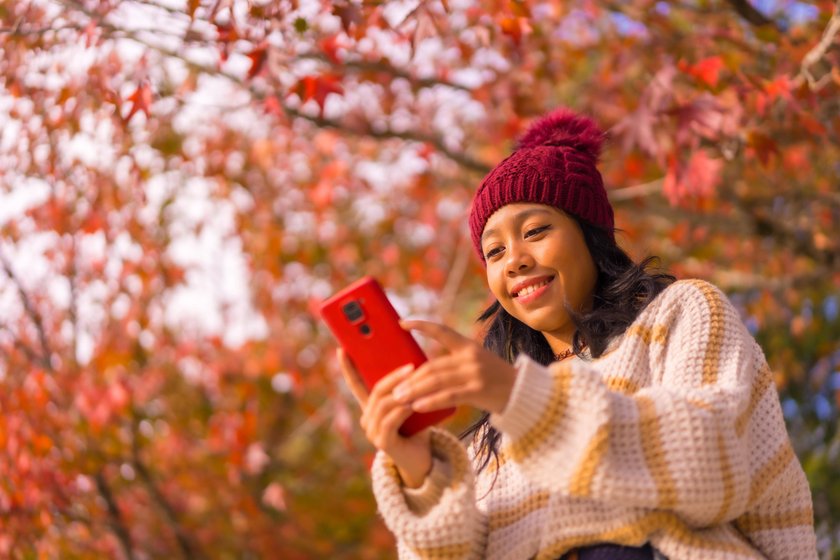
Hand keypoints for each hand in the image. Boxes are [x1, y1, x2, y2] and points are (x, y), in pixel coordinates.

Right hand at [337, 349, 431, 487]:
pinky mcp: (382, 442)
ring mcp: (372, 431)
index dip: (348, 367)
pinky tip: (413, 403)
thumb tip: (412, 362)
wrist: (421, 458)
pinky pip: (391, 420)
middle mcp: (367, 418)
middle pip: (376, 391)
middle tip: (410, 366)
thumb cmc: (417, 428)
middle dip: (393, 377)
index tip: (341, 349)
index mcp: (370, 407)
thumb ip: (405, 389)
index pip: (355, 384)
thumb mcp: (410, 404)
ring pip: (383, 404)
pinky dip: (403, 410)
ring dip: (401, 392)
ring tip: (416, 383)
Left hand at [394, 320, 516, 414]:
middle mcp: (470, 356)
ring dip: (415, 391)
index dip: (421, 325)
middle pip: (432, 366)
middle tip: (394, 390)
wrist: (524, 394)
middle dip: (410, 379)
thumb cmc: (496, 381)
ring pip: (437, 380)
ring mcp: (475, 372)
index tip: (401, 323)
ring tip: (399, 399)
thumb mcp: (478, 363)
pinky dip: (431, 401)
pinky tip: (417, 406)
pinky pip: (449, 395)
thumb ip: (455, 364)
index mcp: (468, 346)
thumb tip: (424, 373)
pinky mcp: (478, 389)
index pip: (441, 331)